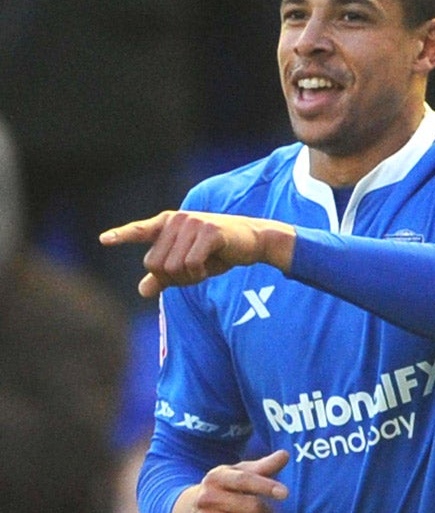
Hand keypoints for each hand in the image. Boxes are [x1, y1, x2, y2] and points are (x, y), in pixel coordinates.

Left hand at [99, 210, 295, 296]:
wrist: (253, 241)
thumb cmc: (218, 252)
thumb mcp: (189, 265)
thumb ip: (164, 277)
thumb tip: (142, 291)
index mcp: (167, 224)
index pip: (140, 231)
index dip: (122, 235)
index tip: (103, 240)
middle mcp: (176, 220)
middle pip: (155, 264)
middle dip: (173, 278)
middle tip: (194, 272)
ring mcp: (192, 224)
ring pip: (172, 268)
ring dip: (189, 277)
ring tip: (205, 266)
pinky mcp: (208, 232)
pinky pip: (191, 265)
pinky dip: (200, 274)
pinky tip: (211, 265)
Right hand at [171, 449, 289, 512]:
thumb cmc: (223, 490)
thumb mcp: (238, 475)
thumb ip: (263, 467)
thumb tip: (285, 454)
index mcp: (216, 477)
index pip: (244, 480)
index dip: (266, 486)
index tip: (285, 493)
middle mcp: (207, 498)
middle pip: (252, 507)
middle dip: (266, 510)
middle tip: (266, 511)